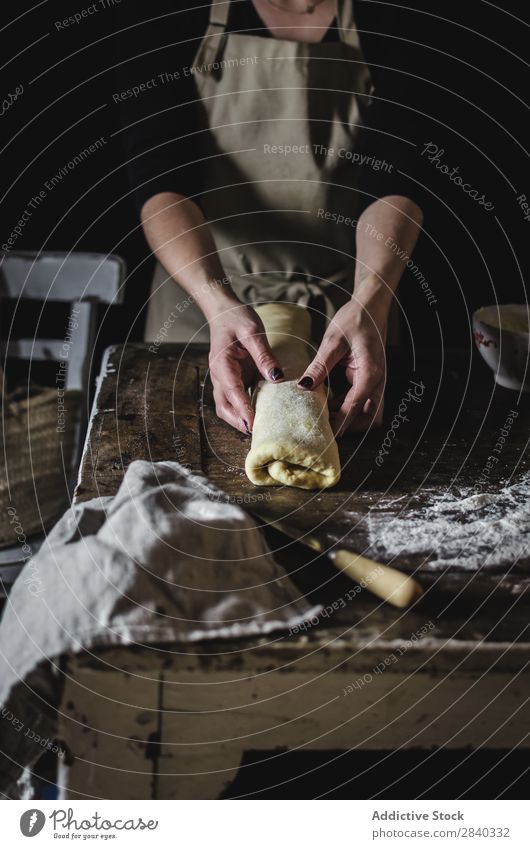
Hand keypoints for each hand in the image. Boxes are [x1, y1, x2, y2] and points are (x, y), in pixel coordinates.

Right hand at [208, 300, 283, 433]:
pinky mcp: (232, 380)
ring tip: (258, 429)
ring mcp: (223, 379)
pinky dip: (243, 411)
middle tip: (257, 433)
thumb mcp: (253, 331)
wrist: (224, 311)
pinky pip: (235, 400)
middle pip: (224, 407)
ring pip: (226, 407)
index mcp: (222, 364)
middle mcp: (219, 375)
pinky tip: (259, 415)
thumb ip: (264, 355)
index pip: (232, 391)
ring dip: (239, 419)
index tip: (253, 424)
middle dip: (238, 422)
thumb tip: (275, 377)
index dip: (243, 409)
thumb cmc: (237, 318)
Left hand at [298, 300, 386, 434]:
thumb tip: (304, 386)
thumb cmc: (355, 319)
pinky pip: (360, 401)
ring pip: (366, 412)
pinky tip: (327, 403)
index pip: (355, 407)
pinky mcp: (369, 379)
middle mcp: (377, 381)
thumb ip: (320, 366)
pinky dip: (346, 406)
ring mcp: (375, 381)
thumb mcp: (333, 341)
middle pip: (368, 418)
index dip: (340, 423)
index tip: (324, 435)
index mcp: (370, 373)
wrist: (370, 305)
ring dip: (347, 417)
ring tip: (322, 417)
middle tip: (323, 428)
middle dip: (349, 426)